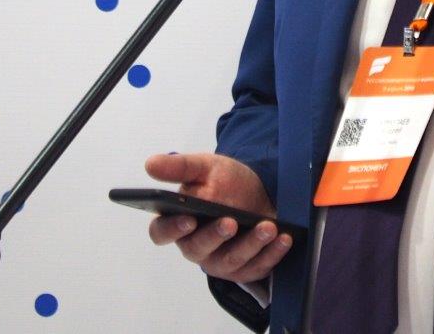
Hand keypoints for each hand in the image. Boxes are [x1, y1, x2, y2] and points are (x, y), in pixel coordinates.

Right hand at [144, 152, 292, 283]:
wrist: (259, 191)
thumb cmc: (226, 182)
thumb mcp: (205, 167)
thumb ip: (179, 166)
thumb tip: (150, 164)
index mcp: (179, 223)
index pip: (162, 232)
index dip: (173, 229)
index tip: (189, 218)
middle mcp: (196, 246)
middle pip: (198, 249)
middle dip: (215, 236)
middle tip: (231, 222)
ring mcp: (220, 261)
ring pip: (230, 261)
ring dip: (250, 244)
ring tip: (267, 227)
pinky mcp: (245, 269)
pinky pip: (257, 267)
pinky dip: (272, 253)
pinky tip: (283, 238)